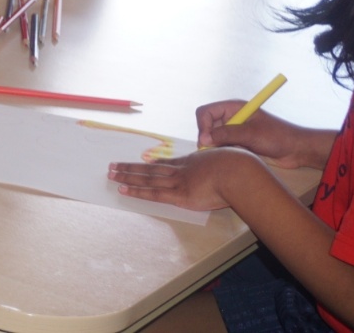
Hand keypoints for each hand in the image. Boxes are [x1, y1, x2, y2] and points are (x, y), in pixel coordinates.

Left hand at [107, 147, 263, 210]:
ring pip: (147, 178)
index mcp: (195, 161)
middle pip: (152, 168)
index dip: (154, 163)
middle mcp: (182, 169)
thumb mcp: (232, 157)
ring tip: (111, 174)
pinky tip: (123, 189)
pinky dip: (137, 191)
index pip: (170, 163)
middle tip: (114, 165)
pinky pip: (154, 193)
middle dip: (132, 168)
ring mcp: (179, 181)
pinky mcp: (180, 196)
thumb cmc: (242, 166)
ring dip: (127, 176)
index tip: (144, 162)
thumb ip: (227, 161)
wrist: (239, 172)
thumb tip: (235, 162)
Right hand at [196, 103, 317, 167]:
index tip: (206, 141)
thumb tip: (203, 140)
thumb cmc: (277, 137)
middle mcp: (231, 117)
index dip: (203, 126)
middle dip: (207, 138)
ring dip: (216, 147)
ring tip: (227, 155)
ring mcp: (234, 130)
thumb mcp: (250, 134)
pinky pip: (222, 147)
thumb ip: (226, 135)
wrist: (296, 150)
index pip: (205, 112)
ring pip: (213, 138)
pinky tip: (233, 157)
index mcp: (233, 108)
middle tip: (213, 152)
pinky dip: (223, 152)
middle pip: (206, 125)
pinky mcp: (238, 142)